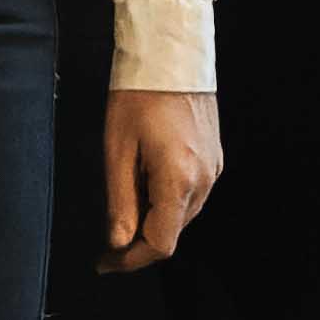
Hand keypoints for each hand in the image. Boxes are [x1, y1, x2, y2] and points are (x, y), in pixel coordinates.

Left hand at [99, 88, 221, 268]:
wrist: (171, 57)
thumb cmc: (137, 96)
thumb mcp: (117, 150)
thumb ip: (120, 202)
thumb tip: (118, 243)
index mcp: (178, 180)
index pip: (159, 244)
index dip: (130, 259)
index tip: (104, 262)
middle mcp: (203, 180)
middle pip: (171, 232)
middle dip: (138, 241)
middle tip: (106, 237)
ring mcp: (213, 169)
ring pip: (181, 215)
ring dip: (152, 220)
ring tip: (124, 200)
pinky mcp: (214, 159)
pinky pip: (190, 194)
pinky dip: (166, 200)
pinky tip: (145, 181)